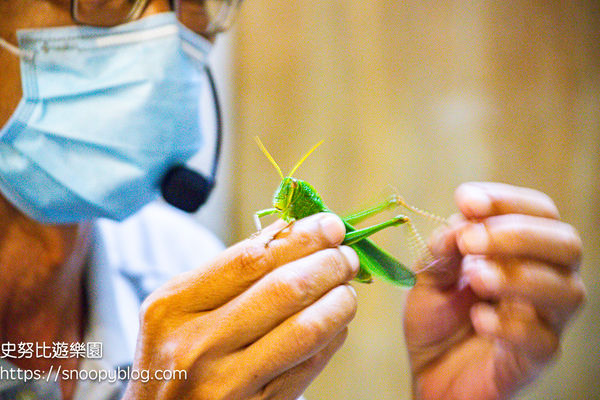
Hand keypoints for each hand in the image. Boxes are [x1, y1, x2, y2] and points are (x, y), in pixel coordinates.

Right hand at [123, 213, 358, 399]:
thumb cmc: (177, 350)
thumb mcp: (183, 305)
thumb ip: (232, 269)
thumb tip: (297, 229)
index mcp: (174, 305)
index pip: (251, 258)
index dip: (301, 237)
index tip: (329, 225)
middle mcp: (196, 345)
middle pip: (284, 290)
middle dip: (329, 265)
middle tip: (346, 256)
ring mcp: (226, 383)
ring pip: (306, 330)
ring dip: (340, 302)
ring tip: (346, 288)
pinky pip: (310, 365)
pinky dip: (333, 336)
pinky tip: (335, 322)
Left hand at [404, 182, 584, 399]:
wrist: (429, 373)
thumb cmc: (437, 318)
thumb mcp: (429, 276)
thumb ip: (443, 249)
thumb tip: (460, 225)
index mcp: (520, 251)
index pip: (538, 213)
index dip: (506, 200)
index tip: (466, 199)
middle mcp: (543, 279)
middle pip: (565, 244)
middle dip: (517, 234)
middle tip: (470, 241)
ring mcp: (544, 319)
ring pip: (566, 290)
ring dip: (518, 275)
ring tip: (474, 277)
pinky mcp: (535, 358)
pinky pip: (543, 340)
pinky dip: (510, 325)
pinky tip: (478, 318)